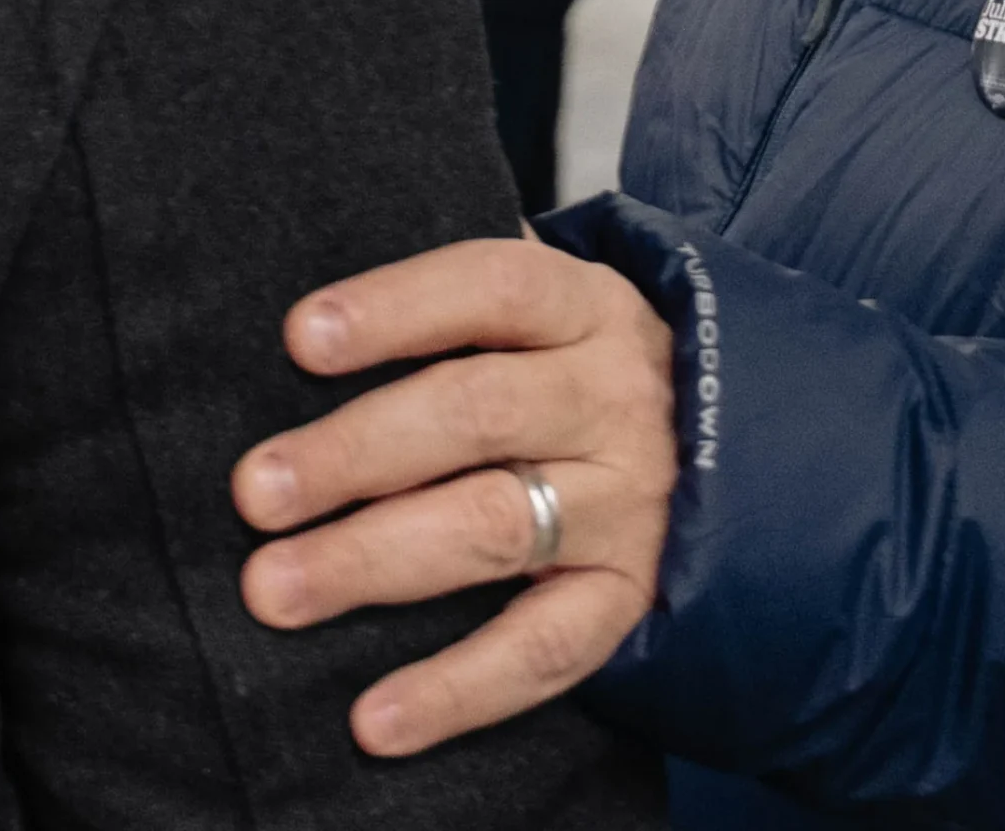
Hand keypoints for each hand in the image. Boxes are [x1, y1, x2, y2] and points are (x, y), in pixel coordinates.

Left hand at [232, 237, 677, 755]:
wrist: (747, 442)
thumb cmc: (585, 362)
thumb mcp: (553, 301)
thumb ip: (458, 295)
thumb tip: (317, 314)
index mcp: (584, 306)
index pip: (492, 287)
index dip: (396, 308)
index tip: (300, 337)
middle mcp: (611, 397)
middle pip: (477, 413)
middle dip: (356, 451)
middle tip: (257, 490)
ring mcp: (628, 504)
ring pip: (494, 527)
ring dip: (374, 560)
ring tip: (276, 587)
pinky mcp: (631, 597)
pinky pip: (545, 649)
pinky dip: (458, 688)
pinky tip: (375, 717)